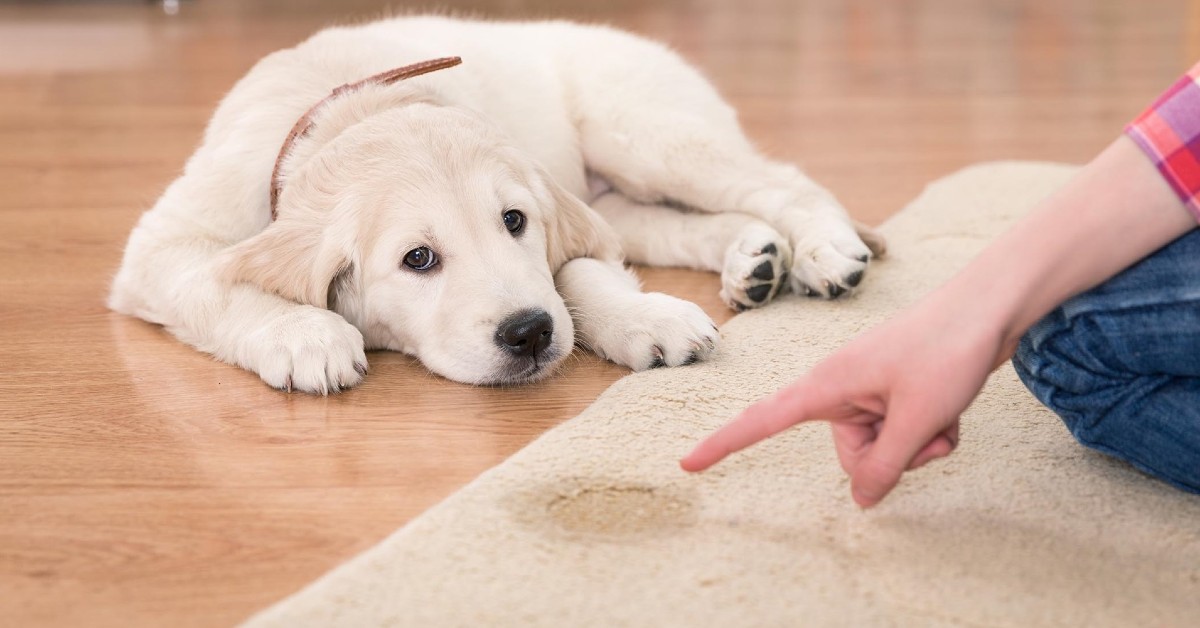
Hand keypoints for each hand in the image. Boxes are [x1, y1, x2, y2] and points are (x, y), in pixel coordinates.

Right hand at [680, 294, 1005, 507]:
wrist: (990, 306)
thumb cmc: (947, 350)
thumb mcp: (917, 420)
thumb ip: (885, 466)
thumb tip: (862, 501)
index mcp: (827, 385)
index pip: (762, 420)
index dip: (724, 444)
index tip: (687, 463)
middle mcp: (841, 388)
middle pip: (851, 455)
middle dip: (892, 457)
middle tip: (926, 430)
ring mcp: (870, 390)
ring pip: (884, 448)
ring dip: (919, 444)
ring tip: (944, 413)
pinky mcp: (895, 392)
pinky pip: (904, 433)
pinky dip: (931, 431)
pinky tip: (952, 409)